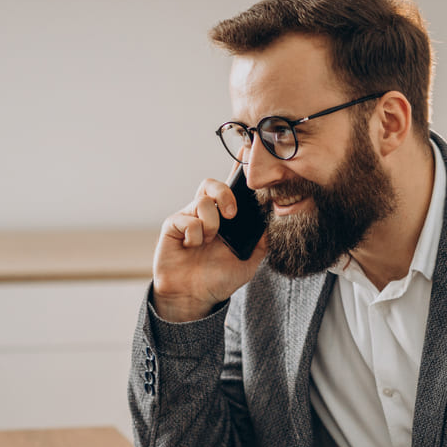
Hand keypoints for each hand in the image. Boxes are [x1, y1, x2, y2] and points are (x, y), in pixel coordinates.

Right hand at [151, 175, 266, 322]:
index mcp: (224, 218)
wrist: (194, 297)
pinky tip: (191, 247)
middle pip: (212, 184)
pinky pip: (186, 219)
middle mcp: (205, 213)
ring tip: (208, 243)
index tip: (246, 149)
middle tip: (231, 215)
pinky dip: (194, 235)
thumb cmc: (218, 279)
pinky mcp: (172, 226)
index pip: (232, 187)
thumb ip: (262, 240)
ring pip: (202, 202)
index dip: (237, 167)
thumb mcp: (249, 261)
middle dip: (224, 193)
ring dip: (210, 225)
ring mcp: (188, 218)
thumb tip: (273, 218)